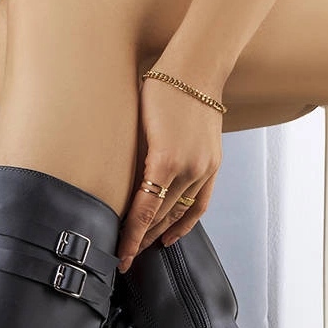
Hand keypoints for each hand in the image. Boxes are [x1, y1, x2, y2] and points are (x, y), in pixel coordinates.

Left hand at [117, 77, 222, 271]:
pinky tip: (170, 236)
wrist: (196, 68)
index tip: (120, 256)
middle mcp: (188, 169)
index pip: (144, 211)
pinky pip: (199, 204)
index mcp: (164, 160)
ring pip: (179, 213)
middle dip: (140, 240)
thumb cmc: (157, 90)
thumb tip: (114, 194)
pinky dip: (185, 223)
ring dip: (159, 234)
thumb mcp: (134, 125)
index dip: (130, 237)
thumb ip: (130, 162)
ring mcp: (204, 168)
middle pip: (160, 217)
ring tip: (141, 249)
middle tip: (122, 259)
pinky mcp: (212, 165)